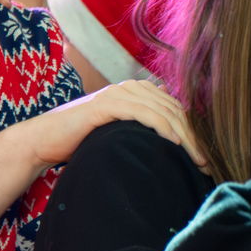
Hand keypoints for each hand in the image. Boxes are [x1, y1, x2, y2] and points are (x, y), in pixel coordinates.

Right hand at [20, 79, 206, 170]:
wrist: (44, 140)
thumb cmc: (79, 141)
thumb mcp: (116, 132)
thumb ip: (138, 127)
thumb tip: (166, 130)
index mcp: (134, 92)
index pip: (174, 107)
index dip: (192, 131)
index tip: (202, 158)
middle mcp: (128, 88)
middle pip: (173, 108)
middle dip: (193, 136)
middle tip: (206, 162)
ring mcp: (117, 94)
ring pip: (163, 110)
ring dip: (184, 135)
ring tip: (195, 157)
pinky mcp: (106, 105)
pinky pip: (142, 113)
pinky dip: (161, 126)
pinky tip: (173, 142)